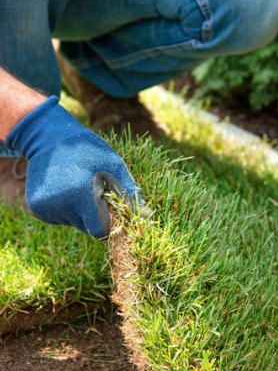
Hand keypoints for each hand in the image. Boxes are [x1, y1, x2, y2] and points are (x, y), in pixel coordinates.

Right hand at [5, 97, 149, 238]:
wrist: (50, 139)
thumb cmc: (89, 151)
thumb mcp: (114, 166)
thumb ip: (129, 193)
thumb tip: (147, 217)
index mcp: (82, 195)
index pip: (100, 230)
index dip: (110, 225)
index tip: (114, 214)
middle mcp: (61, 205)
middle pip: (87, 228)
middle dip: (96, 216)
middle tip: (96, 194)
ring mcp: (45, 208)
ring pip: (73, 223)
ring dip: (81, 212)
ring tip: (79, 187)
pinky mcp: (36, 208)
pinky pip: (59, 218)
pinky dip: (66, 209)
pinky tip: (65, 190)